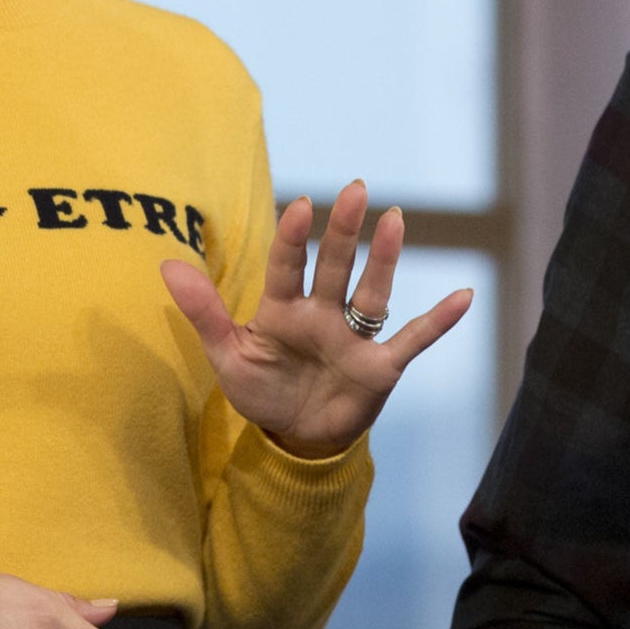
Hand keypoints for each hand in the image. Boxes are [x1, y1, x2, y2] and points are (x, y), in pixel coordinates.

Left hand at [160, 180, 473, 458]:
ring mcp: (354, 338)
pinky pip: (413, 339)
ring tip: (395, 219)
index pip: (287, 266)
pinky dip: (438, 321)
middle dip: (342, 230)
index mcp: (282, 311)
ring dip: (384, 259)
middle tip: (354, 189)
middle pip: (334, 267)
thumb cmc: (262, 391)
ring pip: (371, 292)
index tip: (301, 205)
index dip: (293, 238)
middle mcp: (322, 315)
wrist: (295, 439)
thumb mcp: (226, 356)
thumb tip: (165, 265)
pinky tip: (464, 297)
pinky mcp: (380, 367)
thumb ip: (202, 311)